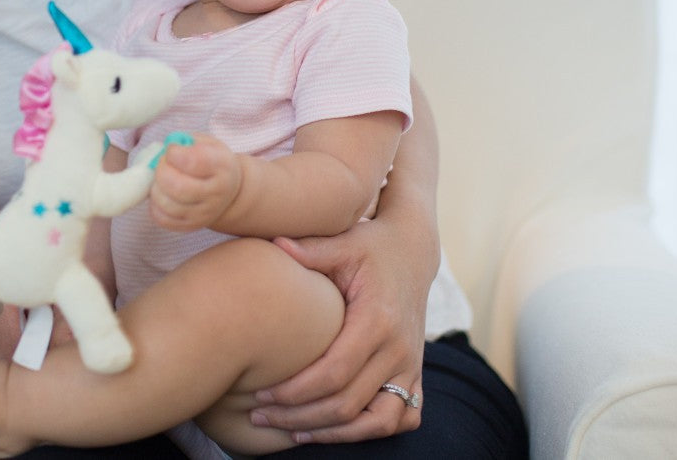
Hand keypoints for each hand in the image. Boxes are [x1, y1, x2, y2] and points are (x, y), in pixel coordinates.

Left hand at [150, 134, 241, 230]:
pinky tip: (162, 193)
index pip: (194, 161)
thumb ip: (187, 141)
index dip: (174, 153)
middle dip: (161, 171)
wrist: (229, 192)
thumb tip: (165, 148)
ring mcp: (204, 214)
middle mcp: (217, 194)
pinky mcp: (190, 226)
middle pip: (178, 187)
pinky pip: (162, 218)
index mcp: (223, 167)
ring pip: (167, 205)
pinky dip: (155, 204)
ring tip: (161, 178)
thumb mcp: (208, 144)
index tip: (171, 149)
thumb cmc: (213, 162)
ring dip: (156, 187)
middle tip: (162, 163)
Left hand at [250, 219, 428, 443]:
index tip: (261, 395)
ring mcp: (411, 364)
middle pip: (348, 404)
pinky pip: (401, 418)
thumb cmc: (371, 245)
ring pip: (378, 422)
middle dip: (301, 416)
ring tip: (292, 429)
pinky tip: (335, 428)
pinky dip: (370, 431)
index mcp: (377, 320)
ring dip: (334, 434)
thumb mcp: (344, 242)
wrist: (413, 249)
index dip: (296, 391)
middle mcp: (399, 348)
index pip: (334, 372)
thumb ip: (310, 248)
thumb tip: (274, 241)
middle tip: (260, 415)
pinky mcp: (416, 372)